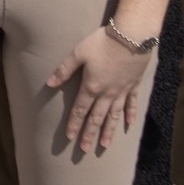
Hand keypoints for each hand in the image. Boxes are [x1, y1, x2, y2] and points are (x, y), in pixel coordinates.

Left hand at [43, 27, 154, 157]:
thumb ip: (64, 70)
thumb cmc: (103, 42)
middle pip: (96, 118)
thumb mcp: (79, 53)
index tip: (70, 138)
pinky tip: (128, 124)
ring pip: (114, 116)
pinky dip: (130, 114)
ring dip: (109, 131)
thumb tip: (49, 84)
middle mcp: (107, 93)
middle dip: (89, 134)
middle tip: (85, 149)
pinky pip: (131, 104)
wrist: (132, 35)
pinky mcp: (134, 85)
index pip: (80, 110)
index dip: (74, 124)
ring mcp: (122, 91)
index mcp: (91, 86)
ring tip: (104, 145)